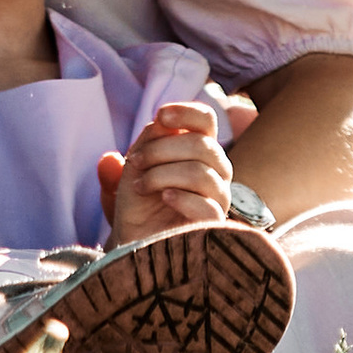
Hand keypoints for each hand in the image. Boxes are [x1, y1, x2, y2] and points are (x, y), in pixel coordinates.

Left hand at [100, 93, 255, 245]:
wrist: (133, 240)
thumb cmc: (138, 200)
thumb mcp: (134, 165)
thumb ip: (145, 141)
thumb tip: (157, 123)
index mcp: (200, 149)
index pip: (206, 120)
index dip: (186, 112)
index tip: (161, 116)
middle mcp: (217, 170)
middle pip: (202, 144)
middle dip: (160, 149)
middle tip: (134, 161)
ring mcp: (219, 197)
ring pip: (201, 173)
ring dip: (162, 175)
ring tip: (141, 186)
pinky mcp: (215, 225)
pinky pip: (207, 206)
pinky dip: (181, 197)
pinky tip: (164, 198)